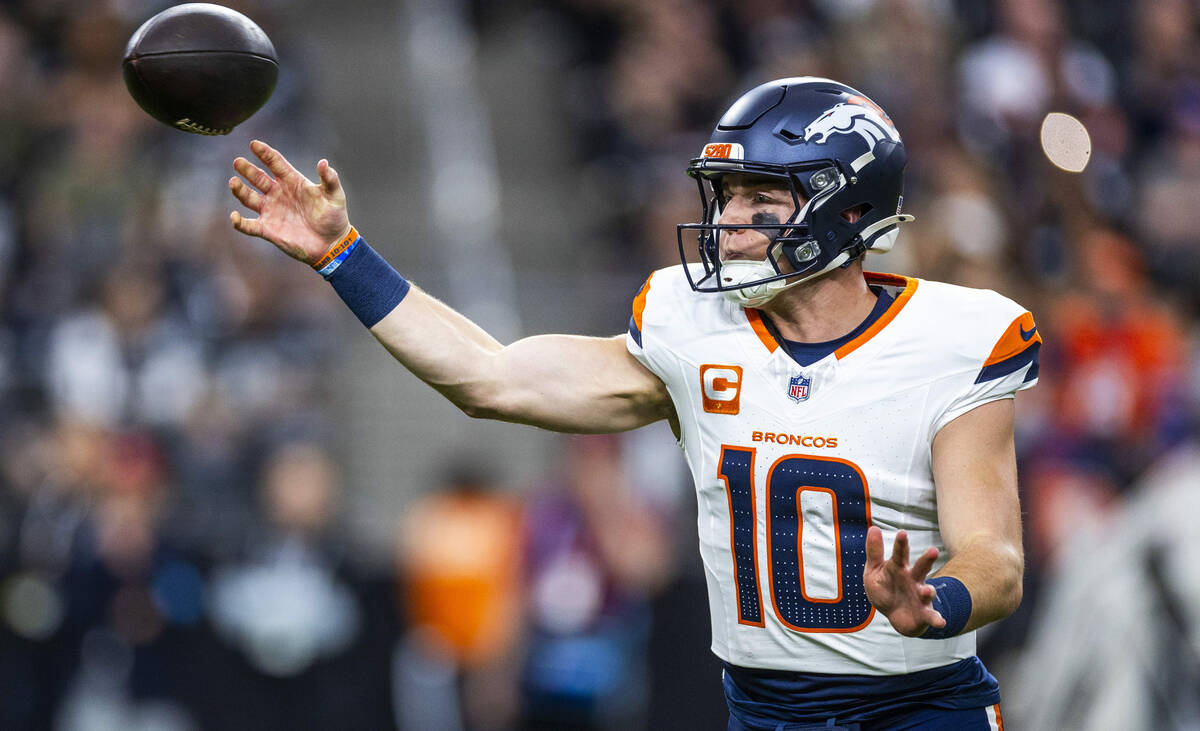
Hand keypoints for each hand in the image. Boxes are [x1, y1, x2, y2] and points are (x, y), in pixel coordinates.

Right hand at [228, 140, 351, 264]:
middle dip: (247, 170)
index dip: (264, 153)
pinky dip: (239, 222)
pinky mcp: (268, 229)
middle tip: (238, 162)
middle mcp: (278, 194)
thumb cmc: (335, 218)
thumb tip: (324, 162)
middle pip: (258, 178)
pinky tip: (234, 216)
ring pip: (249, 198)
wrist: (332, 245)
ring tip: (233, 182)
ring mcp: (271, 211)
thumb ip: (330, 179)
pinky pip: (249, 225)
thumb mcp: (335, 196)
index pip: (275, 163)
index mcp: (293, 182)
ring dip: (240, 190)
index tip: (254, 144)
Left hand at [863, 527, 944, 636]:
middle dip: (927, 560)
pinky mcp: (924, 613)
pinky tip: (941, 622)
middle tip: (933, 550)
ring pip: (927, 591)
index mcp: (899, 568)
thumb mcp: (874, 570)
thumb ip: (874, 551)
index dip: (901, 544)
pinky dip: (937, 619)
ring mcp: (920, 596)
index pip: (899, 554)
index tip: (902, 533)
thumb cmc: (885, 588)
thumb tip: (873, 528)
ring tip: (928, 591)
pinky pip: (931, 616)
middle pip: (921, 568)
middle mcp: (913, 580)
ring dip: (929, 591)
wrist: (895, 615)